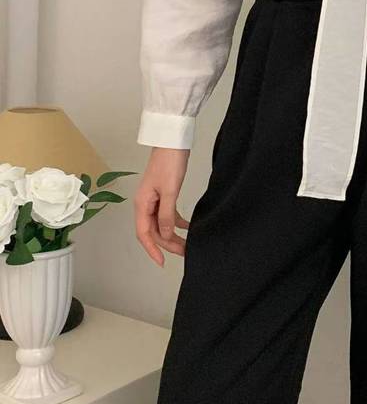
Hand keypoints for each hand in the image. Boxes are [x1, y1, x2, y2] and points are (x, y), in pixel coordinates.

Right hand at [134, 147, 190, 265]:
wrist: (172, 141)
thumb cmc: (169, 162)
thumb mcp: (170, 191)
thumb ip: (166, 215)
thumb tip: (165, 234)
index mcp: (142, 204)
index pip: (144, 234)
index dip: (152, 249)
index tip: (162, 262)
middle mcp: (145, 203)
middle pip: (154, 231)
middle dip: (168, 244)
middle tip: (184, 253)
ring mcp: (154, 199)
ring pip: (161, 223)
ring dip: (173, 235)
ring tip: (187, 244)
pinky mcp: (163, 193)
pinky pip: (167, 214)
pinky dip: (176, 221)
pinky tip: (188, 226)